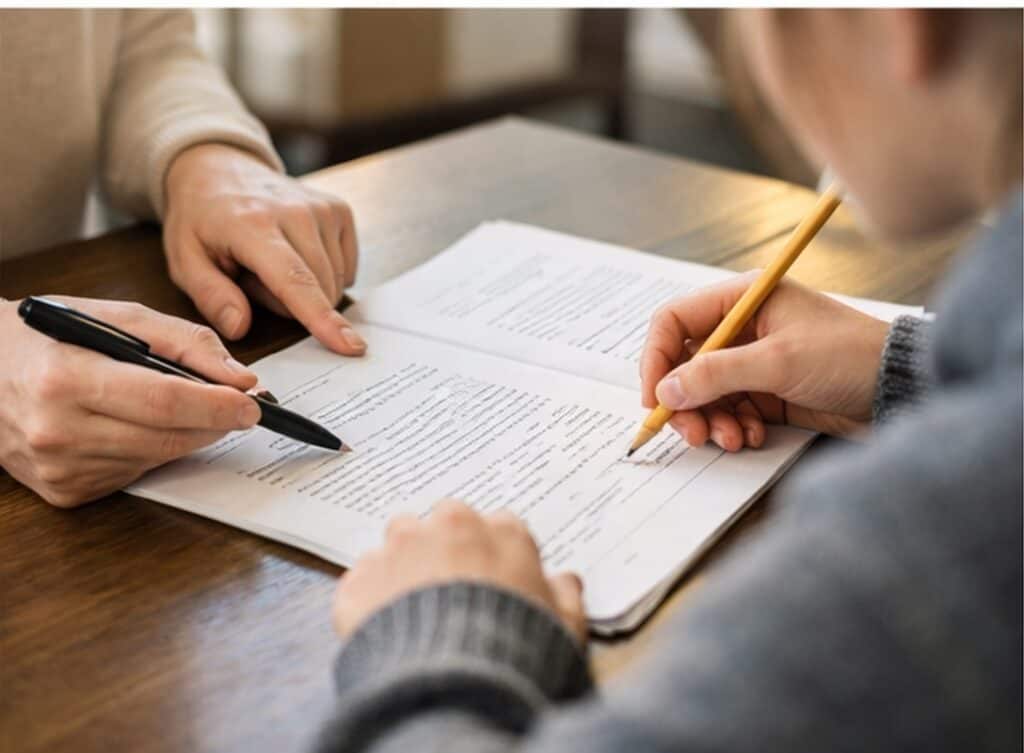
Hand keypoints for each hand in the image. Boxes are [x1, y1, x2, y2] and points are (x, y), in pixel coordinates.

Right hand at [0, 297, 261, 506]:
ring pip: (156, 459)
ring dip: (188, 438)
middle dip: (215, 423)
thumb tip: (241, 379)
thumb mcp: (114, 317)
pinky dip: (154, 451)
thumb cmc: (50, 337)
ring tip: (190, 410)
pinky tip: (141, 428)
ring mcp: (58, 468)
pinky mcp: (64, 492)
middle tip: (241, 409)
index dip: (216, 405)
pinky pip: (134, 474)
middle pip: (166, 437)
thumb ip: (183, 342)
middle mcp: (56, 430)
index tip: (253, 403)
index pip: (162, 400)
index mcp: (65, 378)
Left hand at [163, 143, 363, 355]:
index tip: (348, 346)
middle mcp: (295, 211)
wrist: (220, 169)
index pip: (295, 280)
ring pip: (335, 282)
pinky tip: (298, 256)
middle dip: (289, 303)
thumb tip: (239, 327)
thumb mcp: (184, 261)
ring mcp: (322, 208)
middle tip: (253, 277)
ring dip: (307, 289)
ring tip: (273, 264)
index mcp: (252, 226)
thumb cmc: (201, 220)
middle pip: (319, 289)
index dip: (321, 317)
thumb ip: (210, 296)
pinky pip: (346, 269)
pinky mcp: (339, 210)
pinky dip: (325, 275)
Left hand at [333, 500, 586, 643]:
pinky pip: (363, 578)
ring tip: (414, 601)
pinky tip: (383, 624)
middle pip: (446, 521)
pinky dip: (371, 595)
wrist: (456, 680)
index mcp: (504, 533)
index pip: (500, 526)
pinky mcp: (363, 578)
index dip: (495, 553)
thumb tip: (566, 582)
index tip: (493, 576)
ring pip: (400, 536)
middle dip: (448, 544)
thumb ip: (566, 597)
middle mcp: (450, 527)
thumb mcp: (564, 626)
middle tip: (453, 586)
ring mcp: (401, 548)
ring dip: (406, 558)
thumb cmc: (518, 648)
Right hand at [640, 273, 888, 450]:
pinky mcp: (767, 392)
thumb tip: (666, 391)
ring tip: (731, 439)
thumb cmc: (850, 357)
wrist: (903, 389)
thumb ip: (716, 375)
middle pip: (684, 364)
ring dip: (710, 420)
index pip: (675, 322)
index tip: (654, 399)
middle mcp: (743, 328)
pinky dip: (732, 428)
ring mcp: (754, 361)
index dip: (656, 359)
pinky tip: (752, 437)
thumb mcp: (778, 362)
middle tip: (692, 432)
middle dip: (684, 401)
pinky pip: (729, 411)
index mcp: (743, 300)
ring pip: (704, 393)